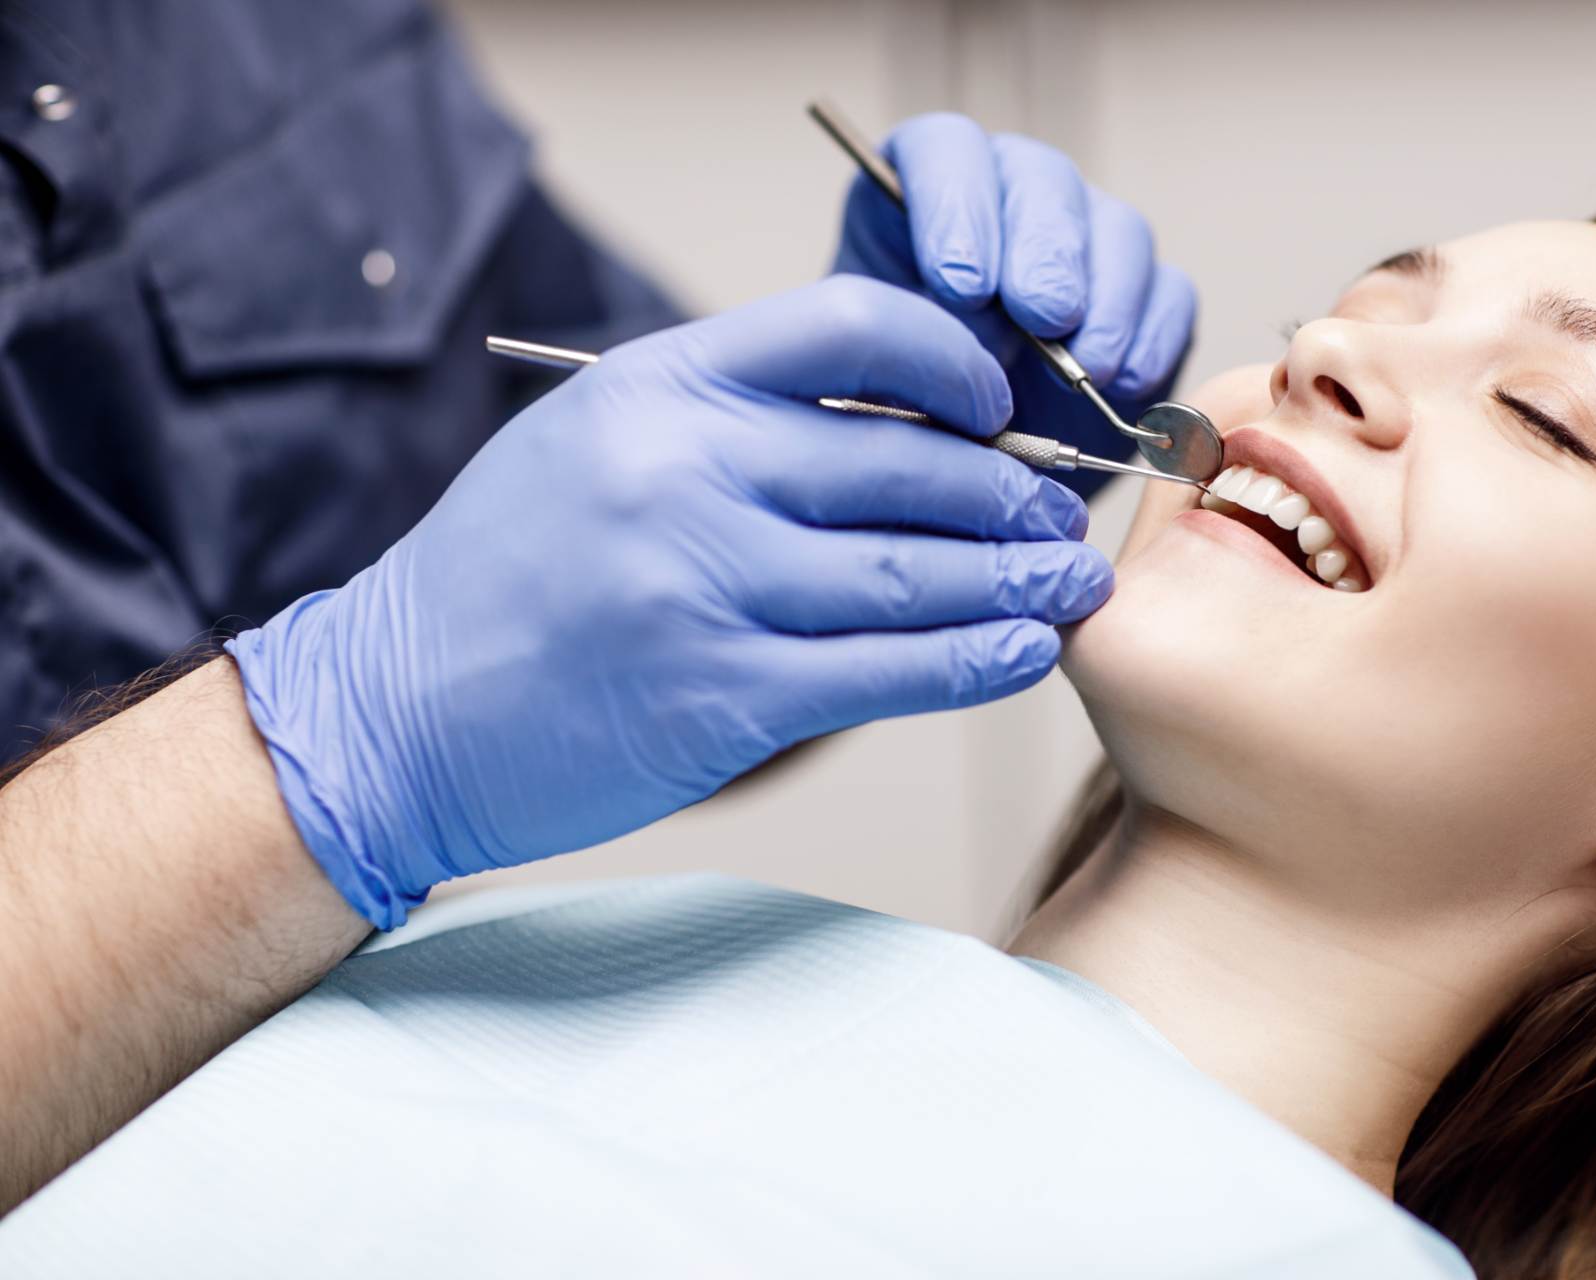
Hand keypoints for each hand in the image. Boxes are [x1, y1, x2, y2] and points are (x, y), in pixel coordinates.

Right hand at [226, 276, 1112, 927]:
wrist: (396, 709)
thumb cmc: (511, 570)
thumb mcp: (600, 440)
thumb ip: (734, 419)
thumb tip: (902, 428)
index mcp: (661, 384)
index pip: (854, 330)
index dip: (954, 361)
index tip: (995, 403)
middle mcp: (686, 471)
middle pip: (909, 465)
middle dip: (1011, 493)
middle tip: (1059, 515)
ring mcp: (704, 587)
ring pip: (915, 573)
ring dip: (1016, 581)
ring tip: (1067, 584)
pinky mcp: (723, 695)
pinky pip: (890, 670)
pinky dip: (975, 660)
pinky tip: (1026, 651)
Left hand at [833, 112, 1196, 492]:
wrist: (966, 470)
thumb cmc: (907, 409)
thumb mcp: (880, 374)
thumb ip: (905, 340)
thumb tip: (971, 326)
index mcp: (925, 198)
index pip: (945, 152)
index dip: (957, 206)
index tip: (959, 285)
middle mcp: (1012, 201)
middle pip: (1042, 181)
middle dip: (1045, 252)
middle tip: (1042, 317)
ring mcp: (1087, 242)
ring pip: (1116, 230)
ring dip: (1107, 300)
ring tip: (1089, 367)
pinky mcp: (1147, 297)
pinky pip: (1169, 294)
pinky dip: (1153, 338)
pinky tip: (1126, 383)